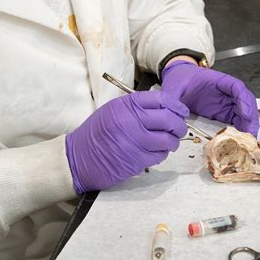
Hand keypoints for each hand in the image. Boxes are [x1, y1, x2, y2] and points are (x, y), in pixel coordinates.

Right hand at [65, 91, 188, 192]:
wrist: (79, 157)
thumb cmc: (96, 133)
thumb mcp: (113, 110)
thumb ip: (136, 107)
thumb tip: (163, 108)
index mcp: (126, 105)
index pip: (160, 99)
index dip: (175, 105)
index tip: (181, 111)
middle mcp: (132, 121)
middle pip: (168, 118)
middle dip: (179, 124)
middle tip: (179, 128)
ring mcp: (135, 141)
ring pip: (168, 139)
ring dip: (173, 141)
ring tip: (169, 142)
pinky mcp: (136, 160)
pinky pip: (160, 155)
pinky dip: (162, 154)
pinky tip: (156, 152)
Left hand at [161, 60, 258, 136]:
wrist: (177, 78)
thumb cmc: (179, 78)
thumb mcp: (174, 87)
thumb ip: (173, 99)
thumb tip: (177, 114)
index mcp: (218, 80)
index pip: (237, 87)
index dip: (244, 101)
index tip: (245, 114)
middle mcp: (226, 91)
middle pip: (246, 101)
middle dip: (250, 117)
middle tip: (250, 135)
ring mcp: (225, 102)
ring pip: (243, 113)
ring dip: (247, 126)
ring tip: (246, 142)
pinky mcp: (222, 112)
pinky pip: (236, 121)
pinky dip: (240, 130)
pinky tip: (238, 141)